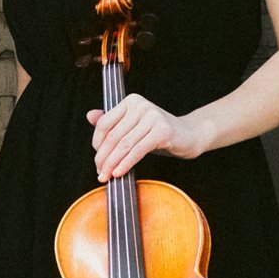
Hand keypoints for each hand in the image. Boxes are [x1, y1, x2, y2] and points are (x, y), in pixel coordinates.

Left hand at [87, 93, 210, 180]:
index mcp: (131, 101)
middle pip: (113, 136)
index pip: (104, 123)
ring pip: (124, 144)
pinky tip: (120, 173)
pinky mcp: (162, 130)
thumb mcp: (132, 126)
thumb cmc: (157, 132)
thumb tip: (89, 115)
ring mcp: (153, 116)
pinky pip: (138, 150)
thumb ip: (112, 121)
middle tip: (100, 173)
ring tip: (106, 176)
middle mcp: (141, 105)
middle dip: (103, 158)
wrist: (189, 134)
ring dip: (112, 163)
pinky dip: (126, 163)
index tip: (98, 159)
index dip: (97, 144)